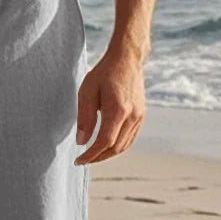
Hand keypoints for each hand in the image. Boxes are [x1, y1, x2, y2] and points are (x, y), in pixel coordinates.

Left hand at [75, 46, 146, 164]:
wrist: (127, 59)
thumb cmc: (104, 73)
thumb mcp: (87, 92)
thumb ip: (85, 118)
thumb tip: (81, 142)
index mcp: (118, 110)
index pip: (104, 142)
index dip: (91, 155)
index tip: (79, 160)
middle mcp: (132, 116)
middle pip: (115, 148)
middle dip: (98, 158)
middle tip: (83, 160)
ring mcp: (139, 116)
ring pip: (124, 146)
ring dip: (107, 155)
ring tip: (93, 156)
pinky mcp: (141, 116)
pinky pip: (130, 139)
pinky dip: (118, 147)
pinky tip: (106, 147)